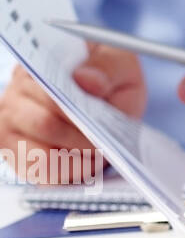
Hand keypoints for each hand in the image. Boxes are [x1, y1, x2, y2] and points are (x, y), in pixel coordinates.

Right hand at [0, 44, 144, 183]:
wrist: (111, 93)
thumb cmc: (110, 75)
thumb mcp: (120, 62)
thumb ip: (107, 67)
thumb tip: (86, 79)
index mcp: (37, 65)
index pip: (47, 91)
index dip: (74, 112)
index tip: (99, 125)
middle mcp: (16, 94)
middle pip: (43, 125)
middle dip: (81, 141)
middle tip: (105, 146)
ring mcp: (11, 125)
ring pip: (36, 156)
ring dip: (74, 162)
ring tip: (98, 157)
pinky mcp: (16, 152)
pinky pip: (35, 173)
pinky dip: (64, 175)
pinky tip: (84, 166)